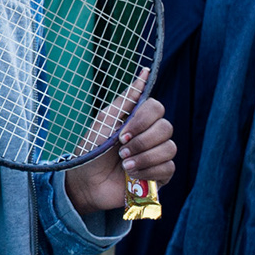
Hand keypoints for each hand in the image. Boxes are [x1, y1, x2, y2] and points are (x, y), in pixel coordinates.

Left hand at [65, 83, 174, 213]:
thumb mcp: (105, 120)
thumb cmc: (91, 151)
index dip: (143, 120)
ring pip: (169, 148)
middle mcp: (151, 136)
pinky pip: (168, 168)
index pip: (157, 108)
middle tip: (121, 150)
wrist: (85, 183)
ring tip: (125, 165)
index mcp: (139, 120)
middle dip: (142, 141)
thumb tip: (144, 72)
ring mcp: (156, 156)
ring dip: (144, 157)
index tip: (123, 133)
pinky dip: (148, 171)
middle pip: (166, 128)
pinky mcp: (159, 176)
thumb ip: (126, 99)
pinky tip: (132, 176)